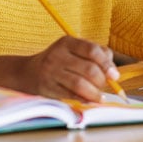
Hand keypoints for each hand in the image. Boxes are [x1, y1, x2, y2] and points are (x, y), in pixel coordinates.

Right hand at [0, 36, 119, 102]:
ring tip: (100, 97)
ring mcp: (51, 71)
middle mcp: (58, 55)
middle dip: (102, 81)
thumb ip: (96, 54)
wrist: (28, 72)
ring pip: (80, 84)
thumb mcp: (74, 50)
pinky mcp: (47, 87)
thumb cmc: (60, 61)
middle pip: (89, 69)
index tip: (114, 75)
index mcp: (67, 42)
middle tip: (105, 86)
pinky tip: (88, 100)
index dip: (107, 64)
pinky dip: (83, 98)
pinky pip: (70, 94)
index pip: (92, 50)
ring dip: (94, 93)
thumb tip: (113, 71)